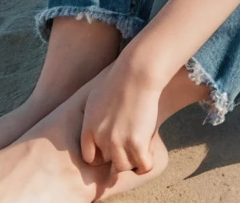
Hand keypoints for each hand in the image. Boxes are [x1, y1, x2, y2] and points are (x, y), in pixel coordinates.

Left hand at [80, 55, 164, 175]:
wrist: (137, 72)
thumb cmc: (119, 79)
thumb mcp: (95, 97)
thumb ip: (92, 117)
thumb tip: (94, 126)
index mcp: (89, 129)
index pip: (90, 158)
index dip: (102, 154)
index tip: (113, 147)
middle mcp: (101, 139)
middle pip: (109, 161)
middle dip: (119, 154)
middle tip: (130, 144)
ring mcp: (118, 143)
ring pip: (124, 167)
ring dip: (132, 160)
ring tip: (140, 149)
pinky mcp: (136, 144)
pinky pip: (143, 166)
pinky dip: (146, 163)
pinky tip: (149, 153)